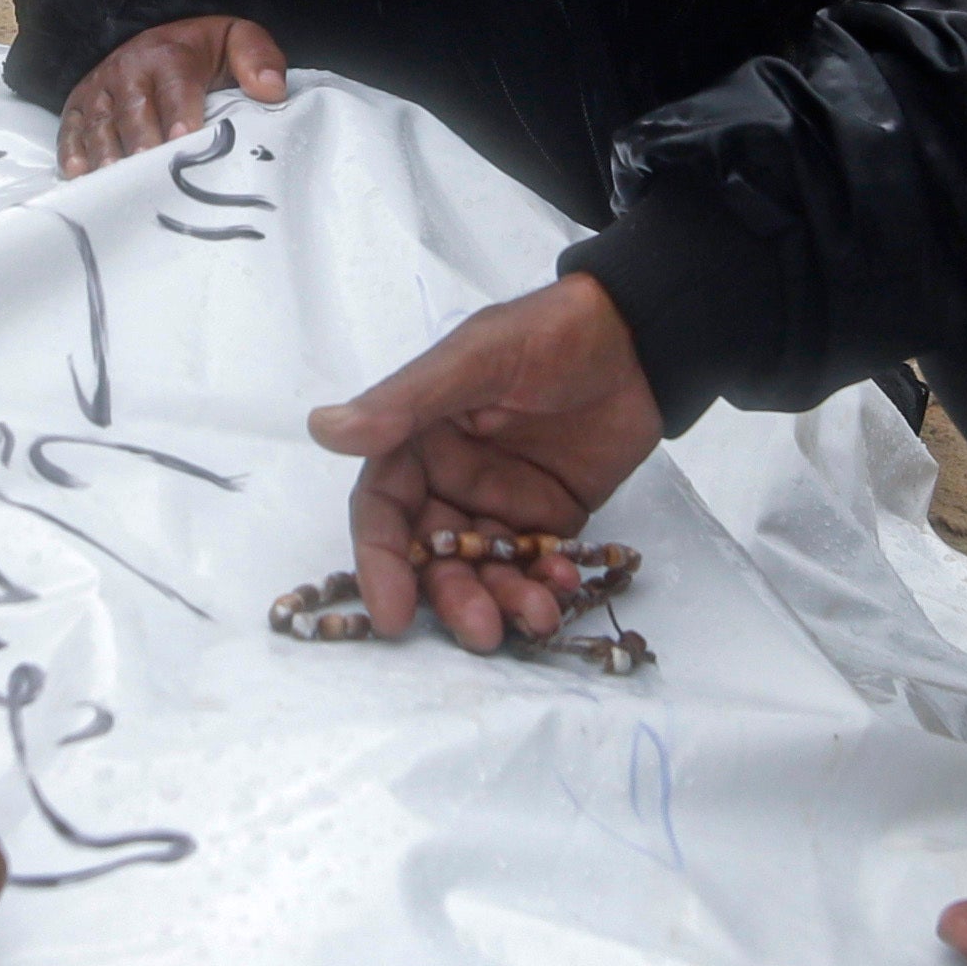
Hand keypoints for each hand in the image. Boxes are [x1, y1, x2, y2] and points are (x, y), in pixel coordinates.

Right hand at [60, 14, 286, 173]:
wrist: (156, 35)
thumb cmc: (202, 52)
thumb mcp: (236, 39)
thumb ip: (259, 58)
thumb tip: (271, 91)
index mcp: (169, 54)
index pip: (176, 87)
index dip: (179, 115)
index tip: (185, 141)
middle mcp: (127, 69)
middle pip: (132, 111)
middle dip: (140, 143)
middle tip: (148, 176)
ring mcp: (99, 90)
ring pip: (100, 125)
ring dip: (105, 155)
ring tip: (114, 185)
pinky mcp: (78, 107)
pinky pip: (70, 130)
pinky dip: (71, 153)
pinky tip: (78, 175)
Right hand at [308, 273, 660, 648]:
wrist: (641, 339)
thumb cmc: (550, 334)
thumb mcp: (476, 360)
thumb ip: (406, 402)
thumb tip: (324, 430)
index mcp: (417, 438)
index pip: (384, 510)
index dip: (382, 563)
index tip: (393, 614)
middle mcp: (449, 476)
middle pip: (434, 555)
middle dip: (455, 597)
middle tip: (482, 630)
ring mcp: (498, 501)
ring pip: (484, 568)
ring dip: (504, 599)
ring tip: (537, 617)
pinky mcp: (547, 517)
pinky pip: (533, 564)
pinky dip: (545, 582)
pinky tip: (564, 584)